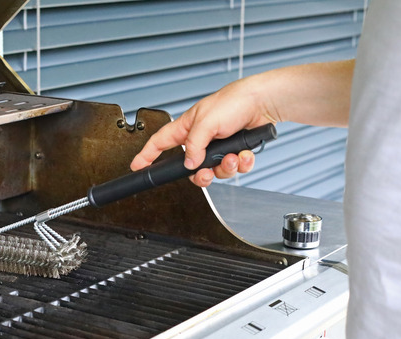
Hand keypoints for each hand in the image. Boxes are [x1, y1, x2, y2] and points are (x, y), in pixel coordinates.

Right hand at [129, 61, 353, 186]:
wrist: (264, 101)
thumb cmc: (233, 101)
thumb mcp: (206, 122)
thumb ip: (194, 145)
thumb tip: (189, 164)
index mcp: (187, 128)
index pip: (160, 143)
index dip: (147, 156)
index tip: (137, 166)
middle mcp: (201, 139)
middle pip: (191, 168)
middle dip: (201, 175)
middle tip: (207, 173)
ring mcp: (218, 146)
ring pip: (214, 170)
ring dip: (225, 167)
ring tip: (233, 157)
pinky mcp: (234, 150)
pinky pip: (233, 168)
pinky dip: (240, 163)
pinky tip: (244, 155)